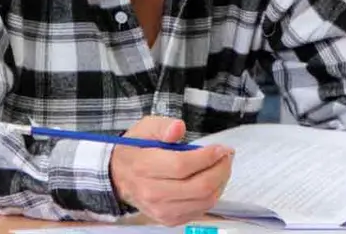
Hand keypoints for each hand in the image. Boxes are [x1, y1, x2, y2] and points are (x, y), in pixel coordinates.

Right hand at [110, 116, 234, 224]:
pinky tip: (212, 180)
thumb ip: (163, 126)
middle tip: (227, 155)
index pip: (182, 166)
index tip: (221, 148)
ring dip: (221, 182)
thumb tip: (178, 128)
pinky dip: (213, 195)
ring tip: (222, 166)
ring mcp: (161, 210)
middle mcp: (151, 193)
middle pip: (198, 187)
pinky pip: (201, 210)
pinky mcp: (169, 219)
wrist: (119, 176)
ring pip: (204, 201)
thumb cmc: (137, 149)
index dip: (207, 157)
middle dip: (220, 169)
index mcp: (144, 167)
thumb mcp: (146, 128)